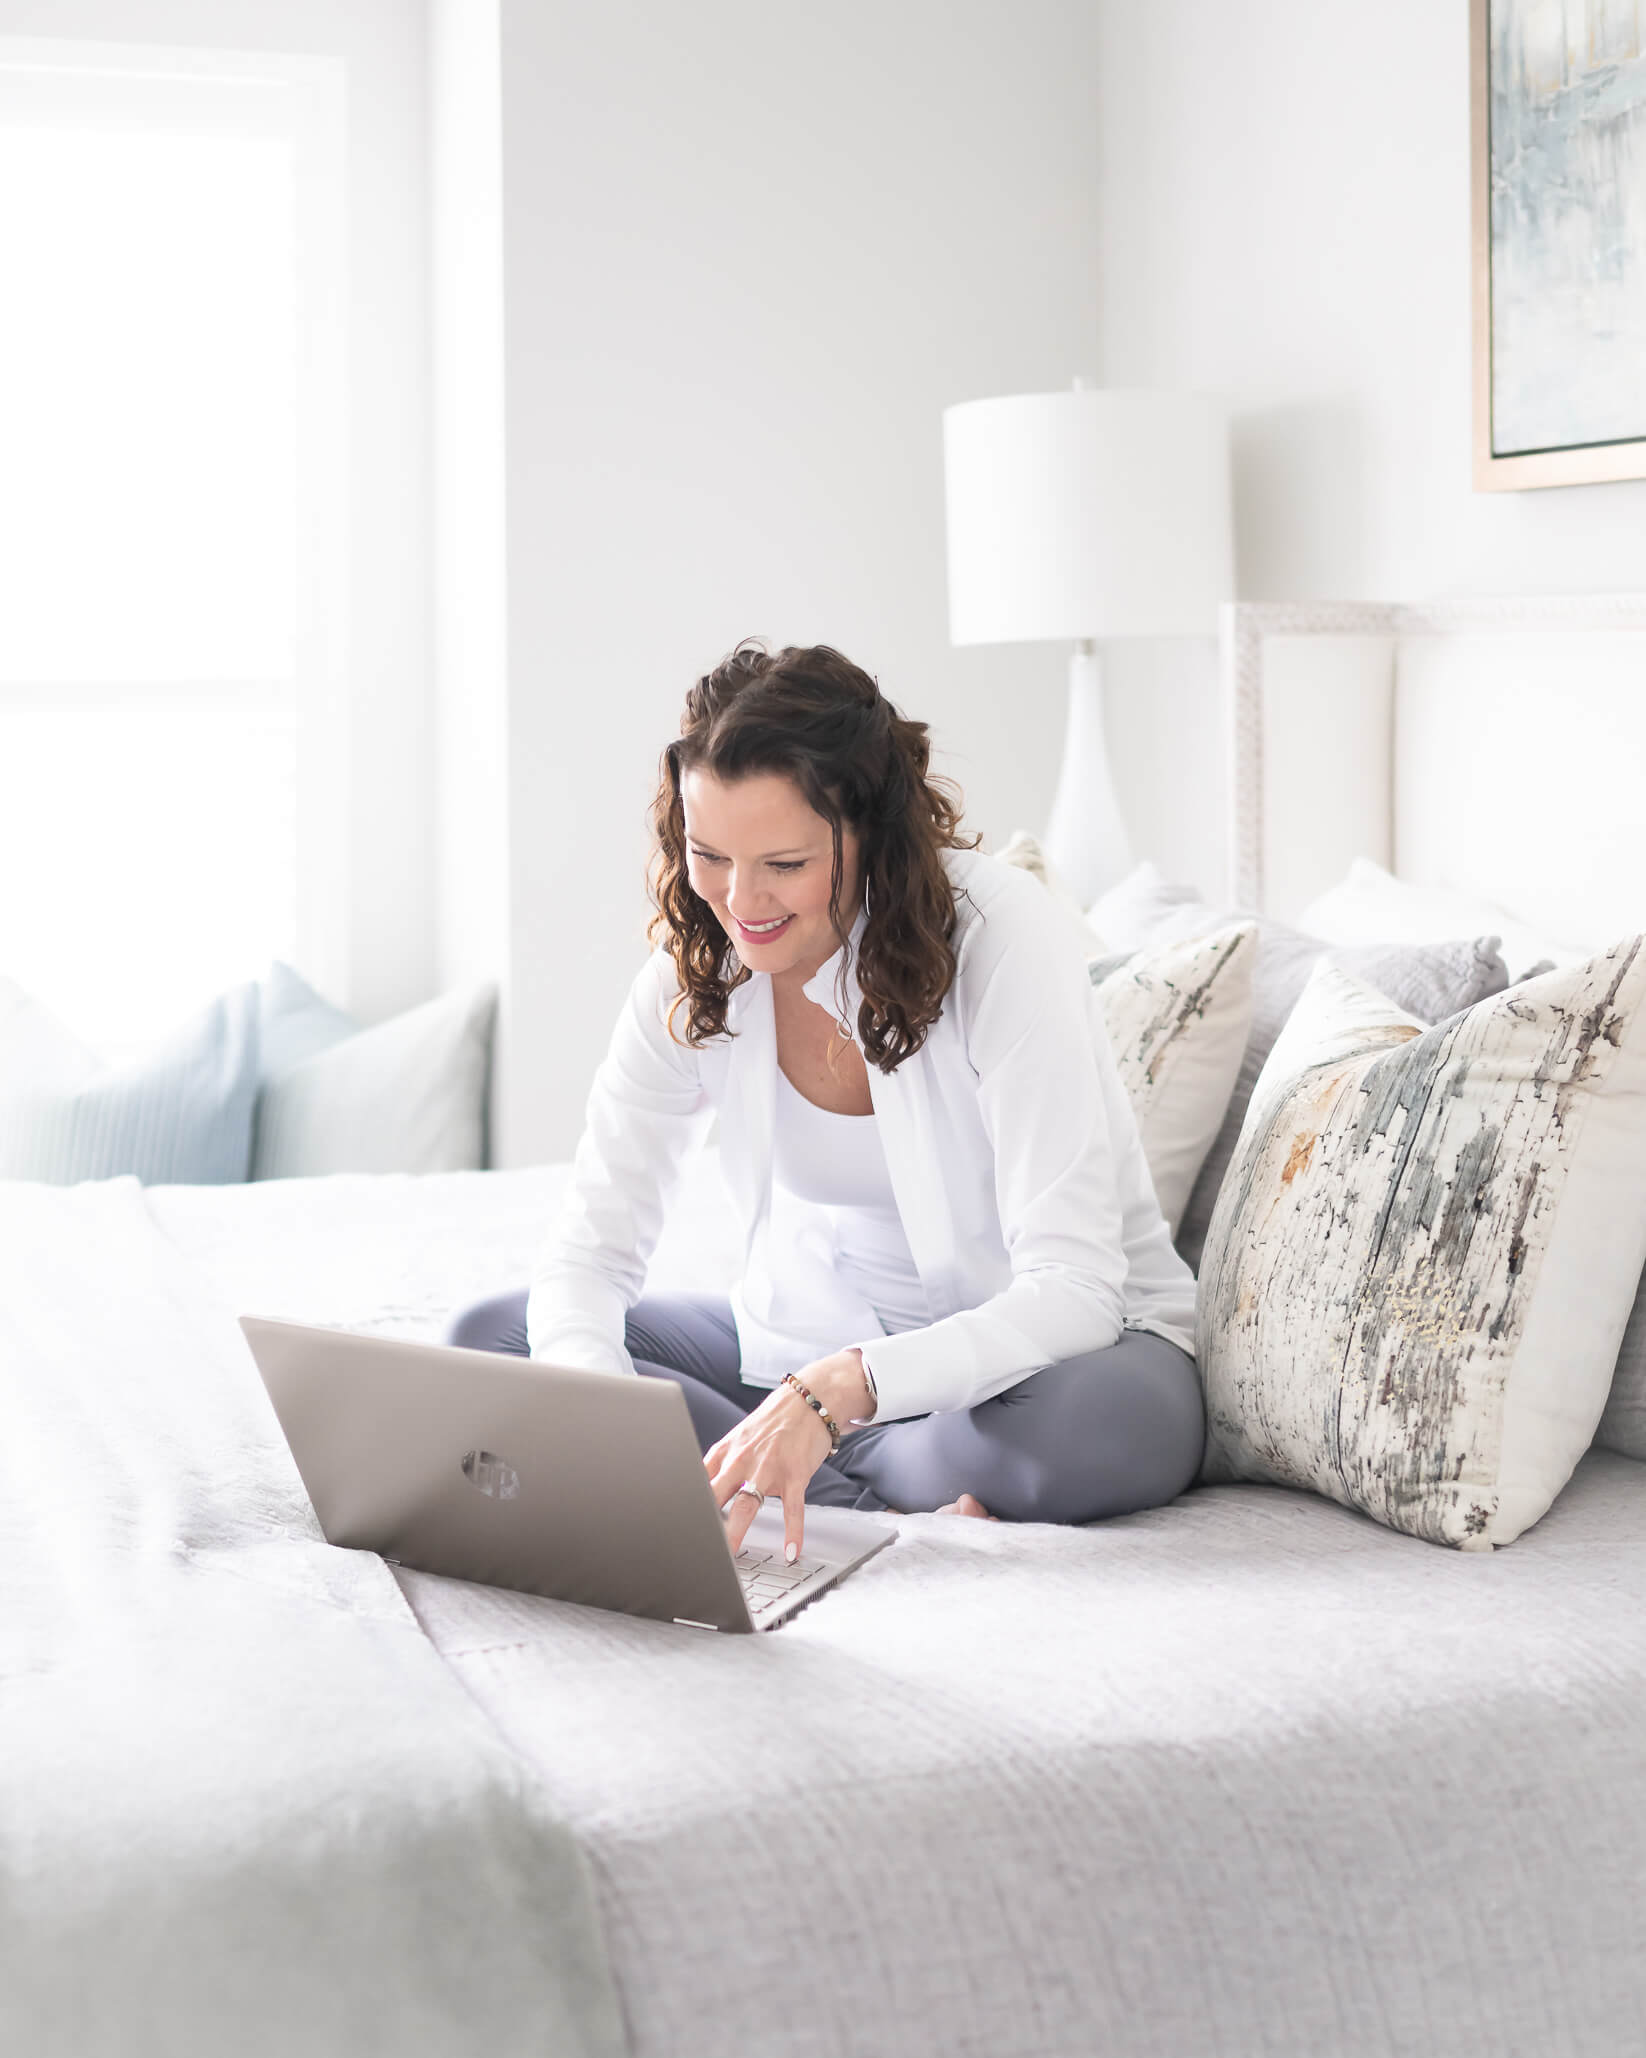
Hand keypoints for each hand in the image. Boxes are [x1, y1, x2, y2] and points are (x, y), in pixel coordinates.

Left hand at [705, 1347, 874, 1561]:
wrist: (809, 1399)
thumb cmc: (772, 1422)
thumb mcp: (739, 1437)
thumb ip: (720, 1464)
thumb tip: (699, 1490)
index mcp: (725, 1451)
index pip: (698, 1483)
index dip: (685, 1505)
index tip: (676, 1527)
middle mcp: (743, 1459)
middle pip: (716, 1495)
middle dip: (703, 1522)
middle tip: (694, 1548)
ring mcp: (769, 1467)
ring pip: (747, 1504)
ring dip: (736, 1532)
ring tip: (729, 1559)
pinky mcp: (796, 1474)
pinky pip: (793, 1508)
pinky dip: (793, 1532)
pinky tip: (791, 1551)